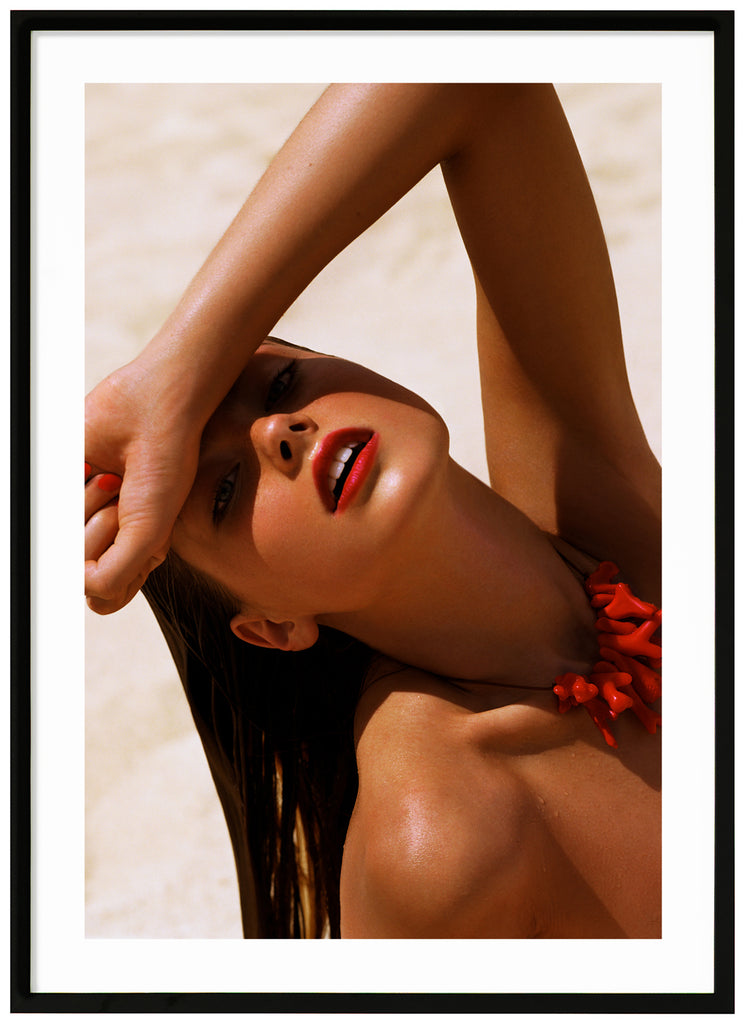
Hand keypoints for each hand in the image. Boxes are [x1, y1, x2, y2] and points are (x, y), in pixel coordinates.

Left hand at [84, 357, 201, 613]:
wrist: (151, 410)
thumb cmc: (165, 465)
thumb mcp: (151, 537)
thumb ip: (114, 578)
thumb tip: (76, 585)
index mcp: (134, 556)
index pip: (102, 599)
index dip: (103, 581)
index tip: (123, 549)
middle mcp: (106, 537)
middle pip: (78, 573)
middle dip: (102, 534)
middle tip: (125, 503)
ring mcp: (82, 512)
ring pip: (61, 542)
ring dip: (89, 509)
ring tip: (112, 482)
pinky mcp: (62, 487)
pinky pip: (47, 510)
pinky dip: (72, 491)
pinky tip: (93, 470)